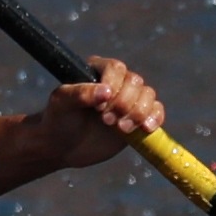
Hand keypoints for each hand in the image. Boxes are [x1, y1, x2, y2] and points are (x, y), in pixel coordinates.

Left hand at [26, 59, 167, 167]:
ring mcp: (129, 100)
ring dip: (138, 113)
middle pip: (135, 83)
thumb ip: (80, 94)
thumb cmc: (58, 121)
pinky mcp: (138, 118)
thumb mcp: (61, 104)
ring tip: (121, 129)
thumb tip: (106, 91)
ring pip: (148, 96)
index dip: (113, 86)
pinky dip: (154, 118)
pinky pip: (156, 111)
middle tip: (106, 121)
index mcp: (97, 71)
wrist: (63, 147)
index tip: (99, 107)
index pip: (116, 68)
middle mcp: (116, 82)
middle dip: (124, 104)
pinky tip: (145, 129)